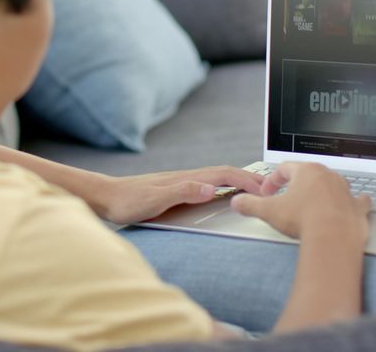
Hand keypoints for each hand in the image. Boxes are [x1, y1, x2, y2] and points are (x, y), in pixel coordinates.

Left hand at [95, 166, 264, 224]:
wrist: (105, 197)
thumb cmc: (127, 201)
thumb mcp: (155, 200)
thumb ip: (182, 193)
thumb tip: (211, 189)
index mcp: (186, 179)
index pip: (224, 175)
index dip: (247, 180)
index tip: (266, 190)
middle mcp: (186, 177)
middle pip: (224, 173)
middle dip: (249, 178)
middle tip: (270, 189)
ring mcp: (181, 182)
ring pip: (216, 178)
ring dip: (237, 182)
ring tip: (254, 191)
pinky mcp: (175, 190)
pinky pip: (206, 186)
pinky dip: (223, 188)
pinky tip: (223, 196)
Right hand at [232, 162, 370, 240]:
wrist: (333, 238)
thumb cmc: (303, 220)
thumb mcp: (268, 211)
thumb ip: (250, 205)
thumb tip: (238, 202)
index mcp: (306, 171)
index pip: (284, 169)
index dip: (272, 180)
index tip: (267, 192)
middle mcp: (328, 176)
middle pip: (309, 175)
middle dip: (297, 185)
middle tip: (288, 198)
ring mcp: (345, 190)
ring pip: (333, 185)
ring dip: (323, 192)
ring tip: (314, 204)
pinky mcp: (357, 207)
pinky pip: (357, 200)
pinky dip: (354, 202)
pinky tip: (353, 204)